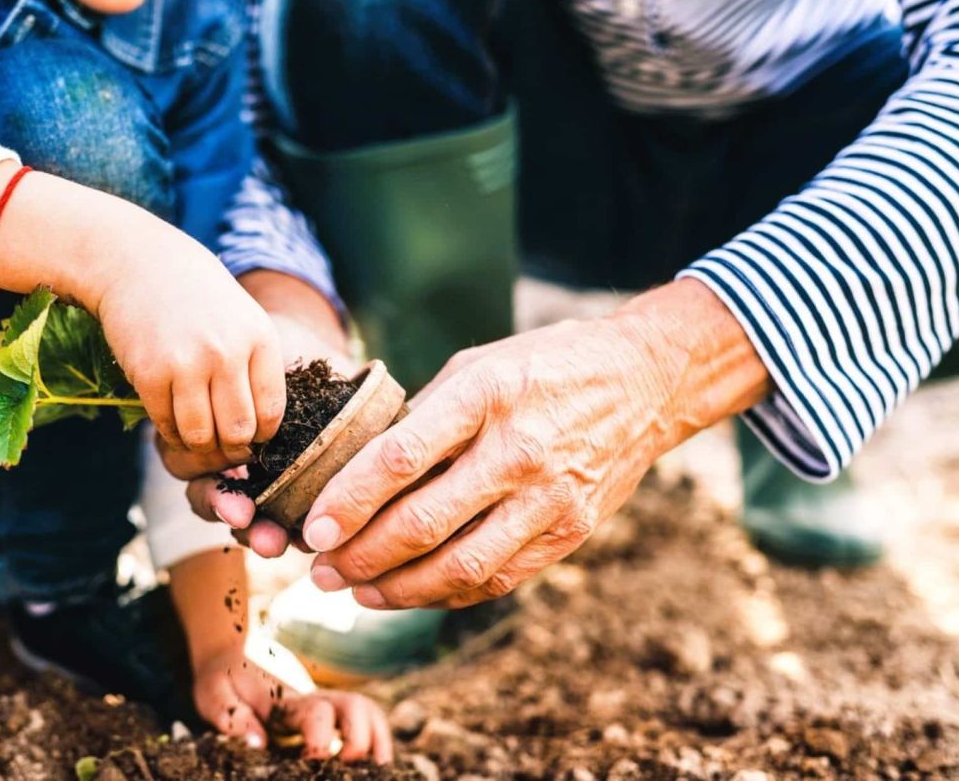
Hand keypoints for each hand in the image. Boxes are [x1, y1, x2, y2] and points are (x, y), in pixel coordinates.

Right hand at [92, 234, 286, 456]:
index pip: (271, 412)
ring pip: (200, 436)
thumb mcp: (243, 318)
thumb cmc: (197, 296)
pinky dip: (170, 433)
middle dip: (231, 448)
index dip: (262, 435)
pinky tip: (172, 421)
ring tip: (196, 436)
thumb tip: (263, 428)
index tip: (250, 434)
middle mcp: (227, 352)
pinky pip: (166, 425)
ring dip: (198, 445)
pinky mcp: (149, 373)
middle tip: (222, 445)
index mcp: (258, 338)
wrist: (139, 263)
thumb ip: (256, 366)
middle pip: (238, 431)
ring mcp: (186, 363)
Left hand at [192, 646, 392, 762]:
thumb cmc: (222, 680)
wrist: (231, 655)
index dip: (321, 738)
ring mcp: (326, 706)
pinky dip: (377, 740)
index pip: (317, 712)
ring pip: (368, 711)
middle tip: (347, 767)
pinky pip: (365, 721)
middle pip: (357, 706)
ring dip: (378, 738)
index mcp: (286, 699)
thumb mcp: (214, 696)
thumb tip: (259, 743)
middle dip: (361, 739)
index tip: (312, 761)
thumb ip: (233, 717)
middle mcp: (314, 700)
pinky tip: (372, 766)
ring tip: (378, 770)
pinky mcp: (329, 716)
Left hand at [297, 280, 768, 607]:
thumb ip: (424, 416)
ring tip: (358, 590)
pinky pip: (498, 578)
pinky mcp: (571, 531)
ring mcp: (550, 497)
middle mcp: (518, 450)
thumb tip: (359, 471)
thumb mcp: (478, 364)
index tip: (312, 529)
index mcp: (485, 395)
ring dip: (398, 588)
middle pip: (423, 523)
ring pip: (460, 566)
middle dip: (361, 556)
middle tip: (323, 570)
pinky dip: (448, 593)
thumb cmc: (544, 366)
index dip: (348, 501)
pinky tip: (412, 591)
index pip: (400, 459)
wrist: (645, 380)